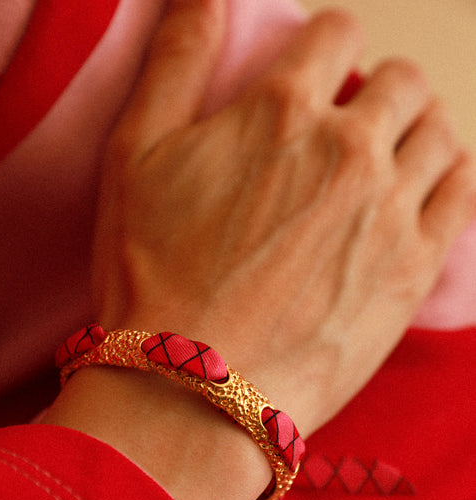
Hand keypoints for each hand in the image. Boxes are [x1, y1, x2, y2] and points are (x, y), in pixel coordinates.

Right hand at [92, 0, 475, 437]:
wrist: (198, 386)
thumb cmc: (153, 277)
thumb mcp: (133, 158)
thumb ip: (175, 64)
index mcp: (281, 113)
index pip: (335, 36)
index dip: (326, 47)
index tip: (316, 76)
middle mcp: (348, 149)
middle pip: (399, 81)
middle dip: (377, 89)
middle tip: (350, 123)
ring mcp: (390, 211)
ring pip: (438, 133)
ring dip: (416, 130)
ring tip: (387, 157)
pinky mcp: (414, 269)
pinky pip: (459, 194)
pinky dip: (445, 178)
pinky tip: (417, 193)